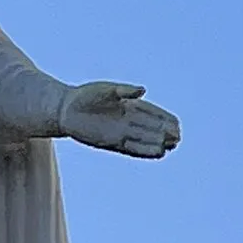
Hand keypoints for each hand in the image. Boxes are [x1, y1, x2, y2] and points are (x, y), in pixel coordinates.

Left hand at [58, 81, 179, 158]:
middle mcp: (127, 120)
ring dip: (157, 143)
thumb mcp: (106, 90)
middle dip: (165, 132)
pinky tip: (158, 153)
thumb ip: (124, 91)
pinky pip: (133, 148)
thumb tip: (143, 91)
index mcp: (129, 105)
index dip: (165, 118)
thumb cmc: (85, 96)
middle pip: (151, 128)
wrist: (65, 110)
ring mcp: (120, 132)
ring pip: (144, 139)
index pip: (152, 113)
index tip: (177, 124)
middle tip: (178, 137)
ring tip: (172, 146)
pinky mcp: (111, 142)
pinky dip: (145, 150)